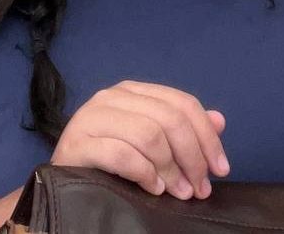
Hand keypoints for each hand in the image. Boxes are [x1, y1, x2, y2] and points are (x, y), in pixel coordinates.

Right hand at [51, 81, 228, 199]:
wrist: (61, 183)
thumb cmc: (108, 161)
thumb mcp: (150, 143)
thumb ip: (182, 130)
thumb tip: (219, 120)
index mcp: (133, 91)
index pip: (181, 103)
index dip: (206, 135)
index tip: (221, 168)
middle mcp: (112, 97)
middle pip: (168, 118)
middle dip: (192, 156)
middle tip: (198, 188)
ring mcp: (92, 117)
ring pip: (148, 134)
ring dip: (170, 168)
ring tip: (177, 192)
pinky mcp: (77, 142)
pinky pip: (121, 154)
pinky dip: (144, 173)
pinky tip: (152, 188)